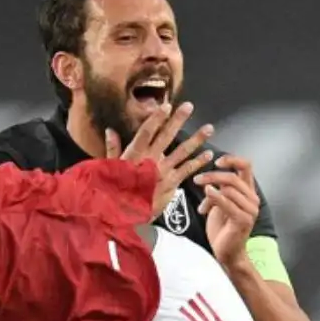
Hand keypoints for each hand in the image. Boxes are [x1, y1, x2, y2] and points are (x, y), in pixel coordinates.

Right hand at [103, 101, 215, 218]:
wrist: (124, 216)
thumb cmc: (115, 191)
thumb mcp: (110, 169)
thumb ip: (113, 149)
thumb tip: (110, 130)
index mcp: (135, 154)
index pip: (147, 131)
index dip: (157, 118)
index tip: (166, 105)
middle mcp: (150, 160)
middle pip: (166, 136)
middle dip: (178, 120)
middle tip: (189, 106)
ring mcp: (162, 172)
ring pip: (182, 151)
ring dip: (197, 139)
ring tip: (209, 129)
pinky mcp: (171, 184)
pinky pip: (187, 170)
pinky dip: (198, 162)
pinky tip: (208, 154)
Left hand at [196, 154, 262, 266]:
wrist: (227, 253)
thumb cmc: (222, 229)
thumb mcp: (218, 204)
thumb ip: (218, 189)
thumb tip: (209, 180)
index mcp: (248, 192)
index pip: (246, 166)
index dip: (232, 159)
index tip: (216, 161)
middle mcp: (253, 199)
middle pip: (233, 176)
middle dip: (212, 176)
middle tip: (197, 180)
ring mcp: (250, 210)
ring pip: (229, 188)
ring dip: (210, 193)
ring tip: (203, 206)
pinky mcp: (243, 220)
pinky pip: (226, 202)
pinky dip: (214, 198)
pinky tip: (204, 203)